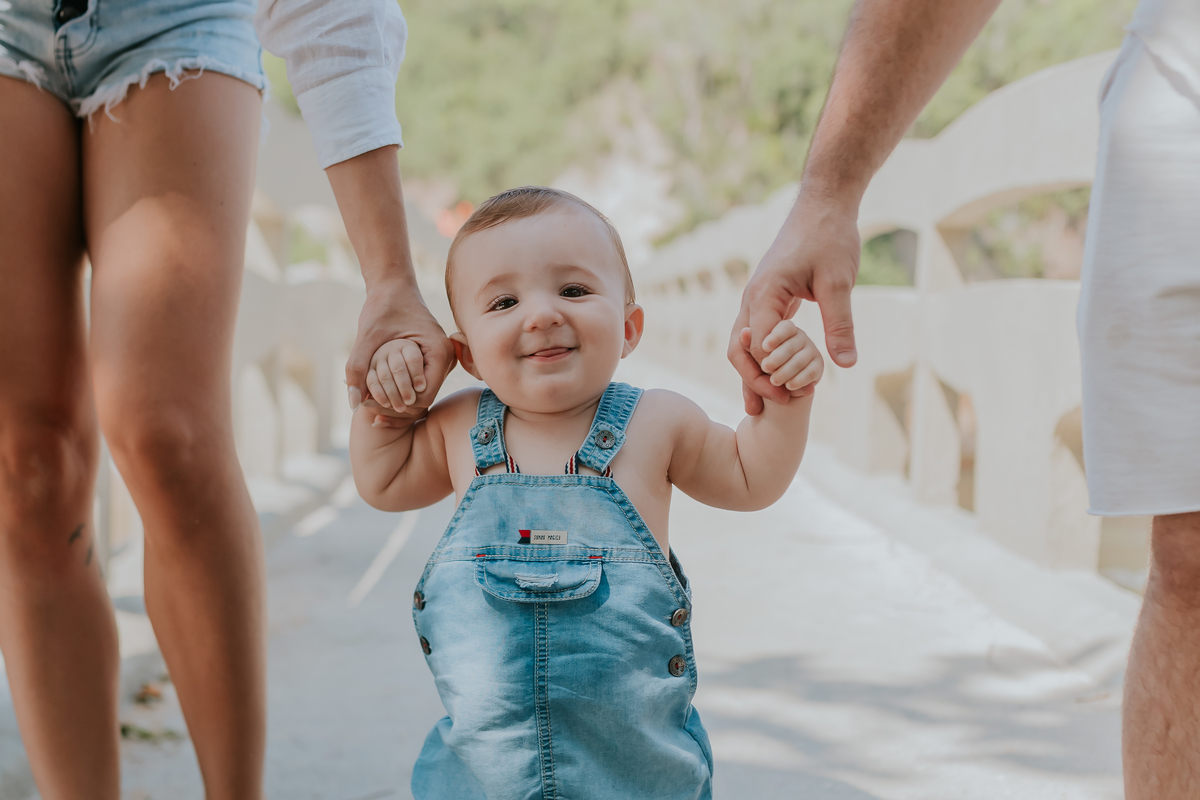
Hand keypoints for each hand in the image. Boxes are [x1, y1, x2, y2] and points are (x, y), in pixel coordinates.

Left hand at [345, 280, 455, 414]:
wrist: (393, 286)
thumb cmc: (382, 306)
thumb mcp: (367, 336)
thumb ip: (358, 368)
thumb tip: (353, 404)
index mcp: (439, 352)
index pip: (424, 397)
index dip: (398, 406)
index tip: (372, 405)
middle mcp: (446, 358)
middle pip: (423, 400)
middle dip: (396, 406)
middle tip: (367, 407)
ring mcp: (440, 360)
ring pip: (420, 395)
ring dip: (395, 399)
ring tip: (369, 400)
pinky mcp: (431, 360)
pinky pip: (417, 384)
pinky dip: (397, 390)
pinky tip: (376, 391)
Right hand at [728, 191, 859, 413]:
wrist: (824, 204)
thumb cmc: (830, 236)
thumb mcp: (839, 281)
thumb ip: (839, 324)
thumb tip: (844, 365)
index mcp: (764, 293)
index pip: (757, 345)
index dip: (772, 373)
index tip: (793, 394)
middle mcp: (752, 298)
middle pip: (738, 350)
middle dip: (753, 381)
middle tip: (773, 408)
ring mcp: (757, 299)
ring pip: (743, 345)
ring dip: (754, 375)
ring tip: (763, 407)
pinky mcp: (769, 299)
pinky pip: (757, 336)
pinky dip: (763, 359)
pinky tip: (776, 378)